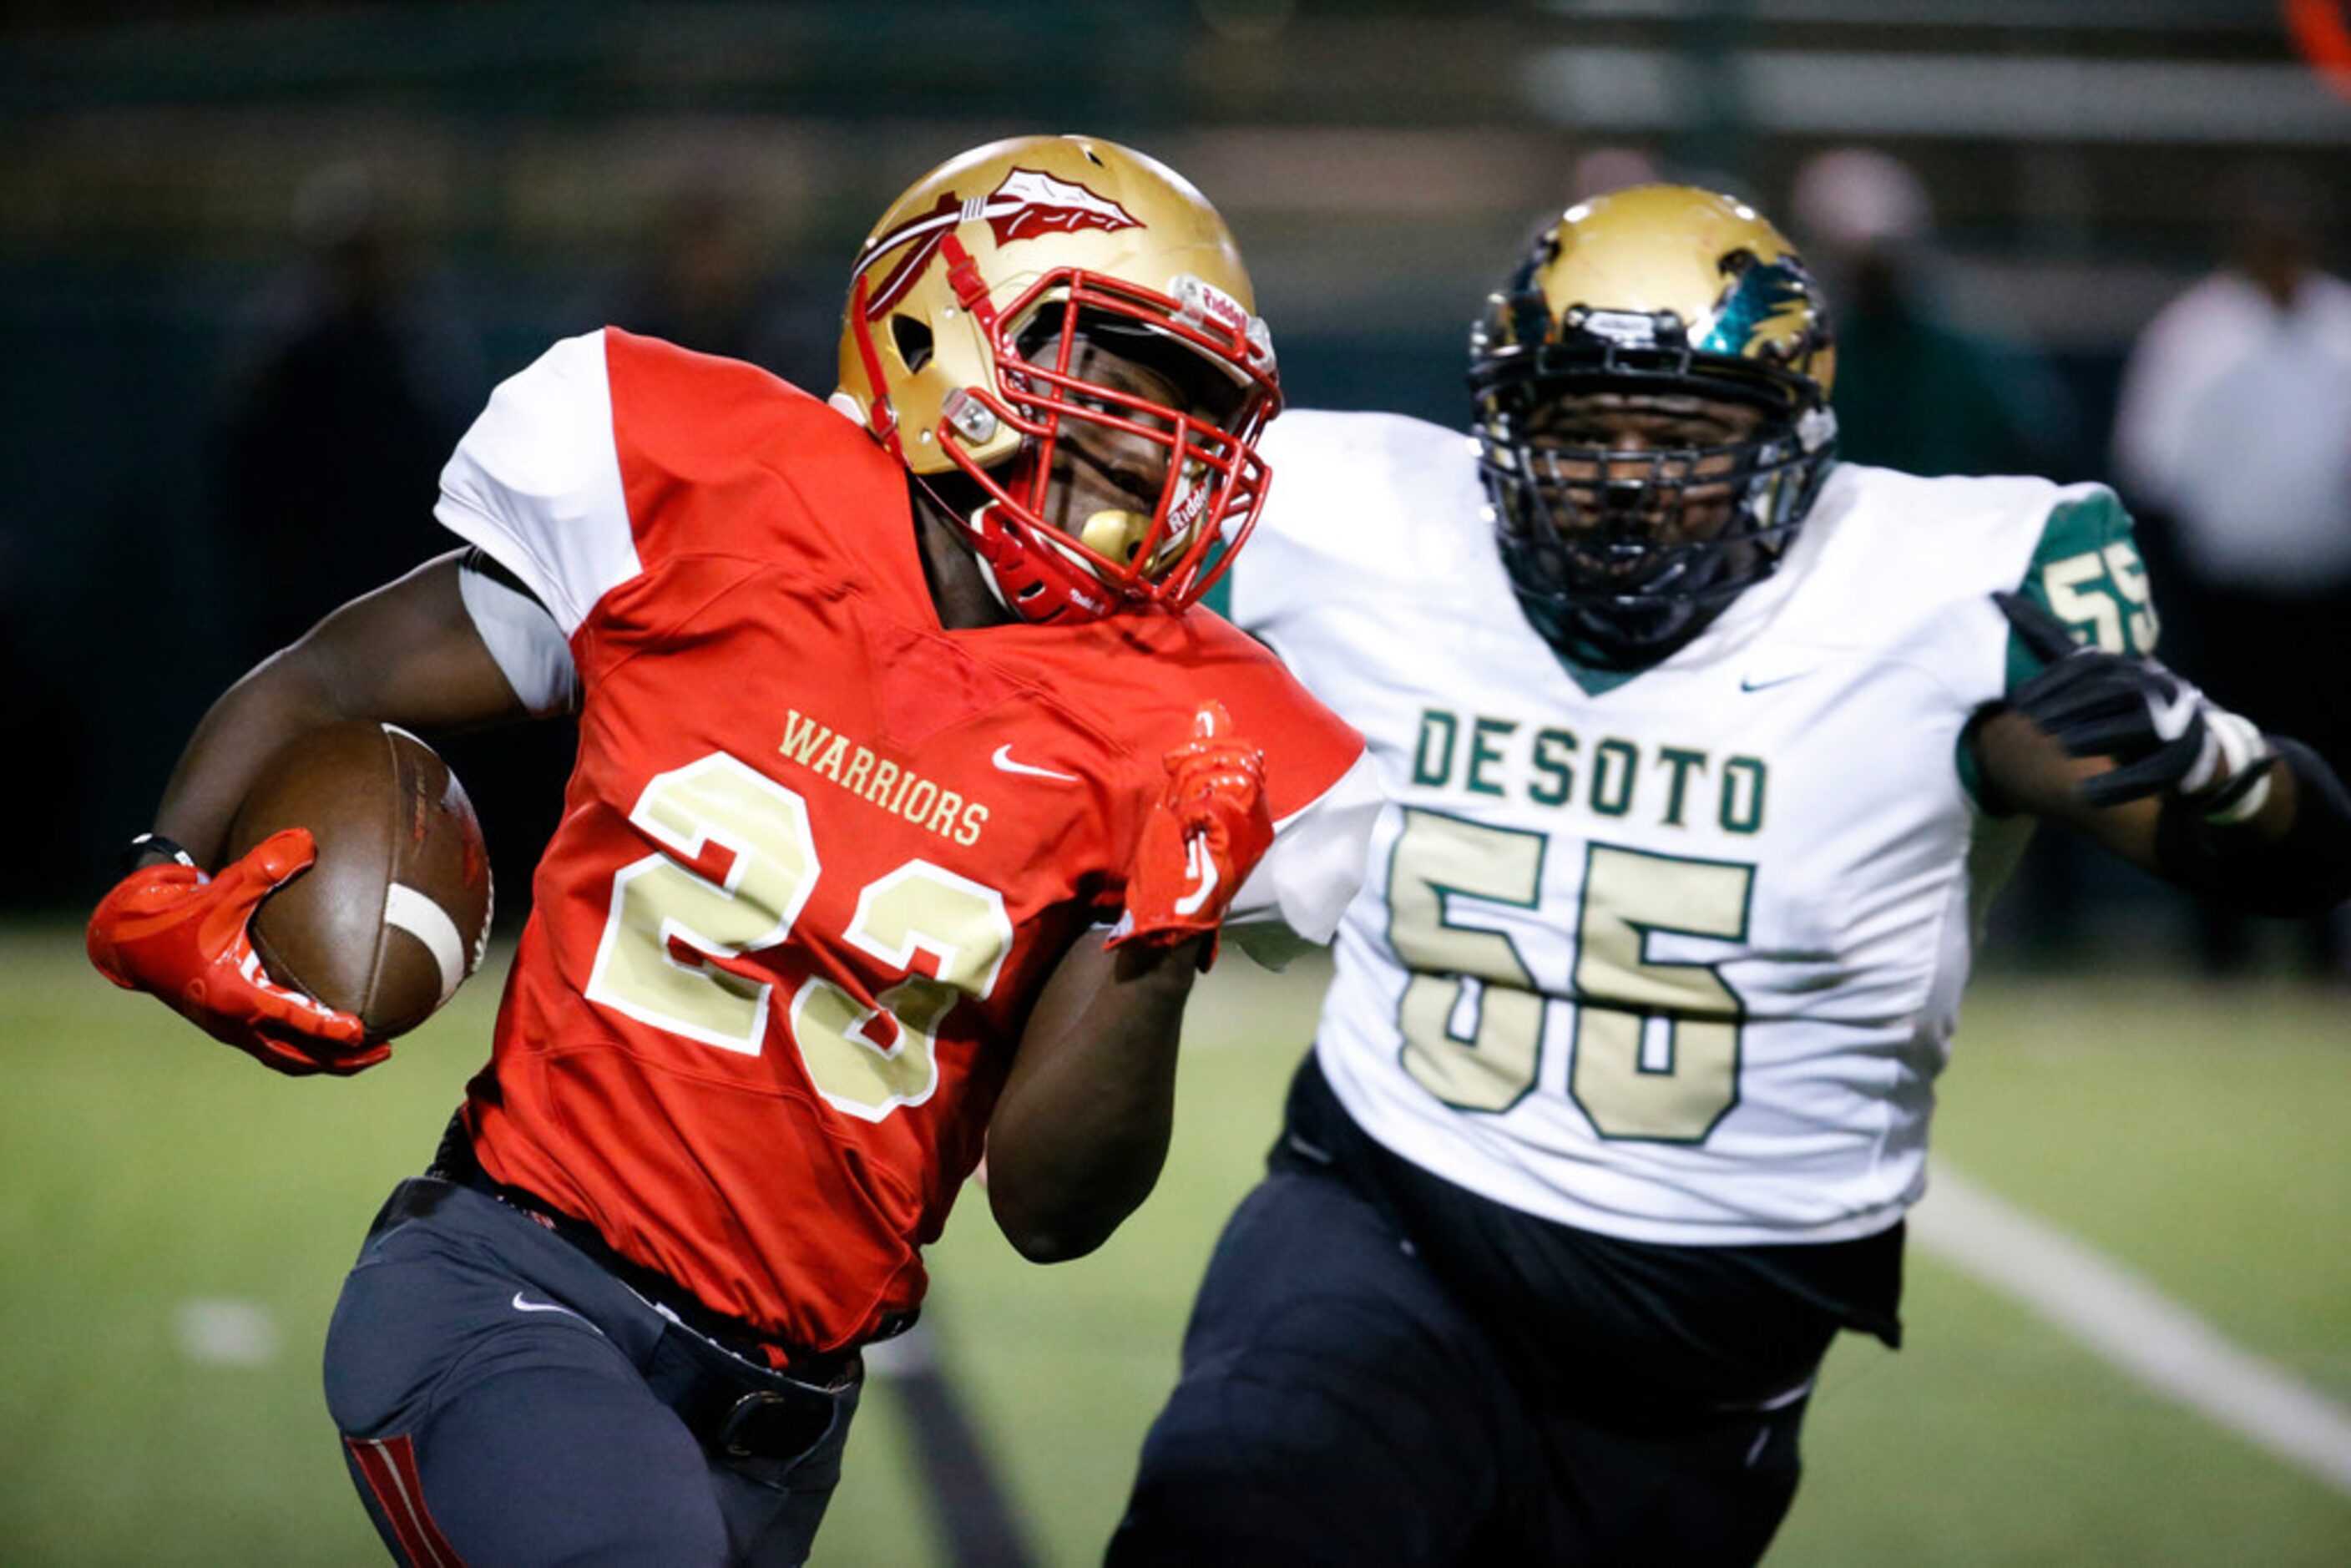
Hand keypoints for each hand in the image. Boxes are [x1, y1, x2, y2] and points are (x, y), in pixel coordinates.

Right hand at [87, 827, 386, 1076]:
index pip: (289, 1019)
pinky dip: (304, 1048)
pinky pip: (273, 1047)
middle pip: (296, 1055)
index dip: (325, 1028)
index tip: (360, 1030)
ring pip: (286, 1058)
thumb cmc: (179, 915)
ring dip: (326, 1061)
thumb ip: (264, 866)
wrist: (131, 940)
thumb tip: (306, 840)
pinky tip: (331, 1038)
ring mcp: (230, 1029)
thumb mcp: (221, 889)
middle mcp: (232, 1022)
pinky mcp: (229, 1026)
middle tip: (383, 1049)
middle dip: (340, 1059)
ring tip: (369, 1053)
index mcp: (233, 995)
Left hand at [1111, 702, 1275, 952]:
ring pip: (1232, 777)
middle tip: (1172, 775)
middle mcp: (1258, 823)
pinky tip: (1178, 828)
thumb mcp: (1181, 805)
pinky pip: (1213, 805)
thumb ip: (1198, 761)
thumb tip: (1210, 710)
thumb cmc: (1170, 866)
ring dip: (1192, 784)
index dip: (1210, 745)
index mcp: (1249, 812)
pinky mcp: (1235, 848)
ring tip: (1176, 809)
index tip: (1174, 760)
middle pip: (1244, 759)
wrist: (1163, 920)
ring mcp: (1250, 836)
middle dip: (1200, 757)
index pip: (1248, 755)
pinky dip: (1186, 811)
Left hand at [1994, 591, 2273, 820]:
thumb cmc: (2128, 709)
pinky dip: (2118, 783)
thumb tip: (1998, 597)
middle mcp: (2153, 689)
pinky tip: (2084, 795)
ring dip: (2097, 737)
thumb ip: (2053, 648)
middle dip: (2070, 708)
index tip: (2017, 701)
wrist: (2195, 750)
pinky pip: (2152, 772)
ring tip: (2062, 748)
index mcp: (2127, 670)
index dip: (2053, 680)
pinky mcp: (2182, 760)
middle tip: (2034, 725)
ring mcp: (2173, 723)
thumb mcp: (2092, 676)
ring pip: (2135, 727)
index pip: (2089, 666)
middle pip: (2110, 693)